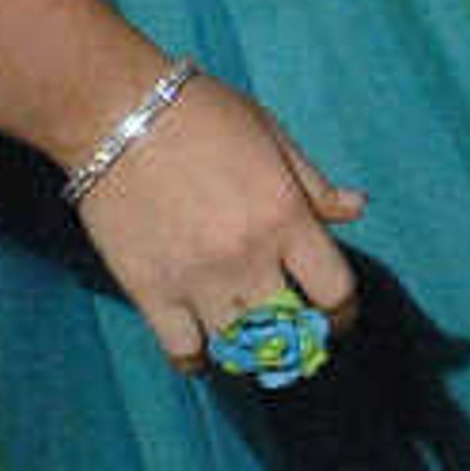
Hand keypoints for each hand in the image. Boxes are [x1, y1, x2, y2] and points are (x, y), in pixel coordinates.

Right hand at [69, 71, 365, 372]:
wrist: (113, 111)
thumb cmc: (200, 113)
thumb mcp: (270, 135)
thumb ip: (313, 183)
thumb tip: (355, 209)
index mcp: (285, 216)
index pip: (335, 292)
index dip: (342, 311)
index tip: (335, 316)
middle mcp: (248, 256)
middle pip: (290, 328)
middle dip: (296, 333)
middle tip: (287, 327)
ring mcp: (197, 279)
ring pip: (239, 347)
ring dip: (247, 345)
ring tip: (243, 334)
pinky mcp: (150, 291)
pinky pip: (184, 353)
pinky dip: (196, 359)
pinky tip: (200, 345)